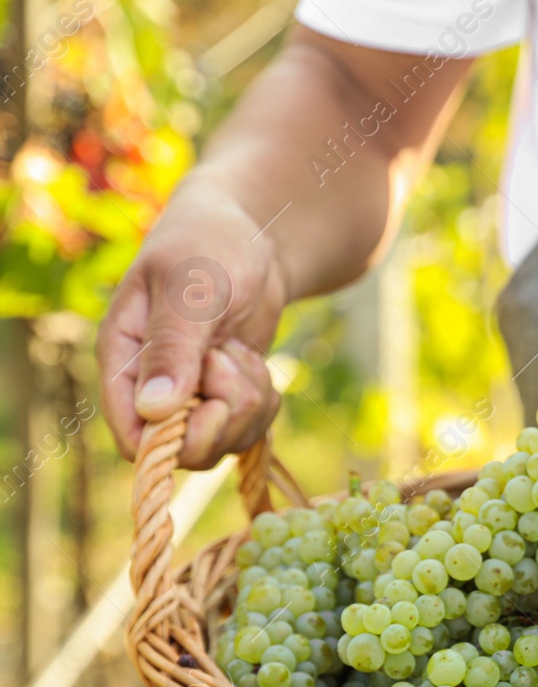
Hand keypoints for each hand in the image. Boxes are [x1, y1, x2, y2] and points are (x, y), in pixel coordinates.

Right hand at [97, 192, 288, 468]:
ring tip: (242, 353)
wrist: (251, 236)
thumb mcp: (191, 288)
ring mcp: (191, 396)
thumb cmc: (209, 245)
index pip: (132, 436)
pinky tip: (255, 364)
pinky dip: (264, 402)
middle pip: (185, 450)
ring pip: (222, 441)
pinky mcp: (224, 397)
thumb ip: (173, 346)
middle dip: (223, 416)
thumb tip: (155, 410)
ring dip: (248, 404)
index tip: (211, 405)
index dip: (173, 440)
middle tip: (233, 362)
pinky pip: (248, 428)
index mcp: (123, 359)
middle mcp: (152, 386)